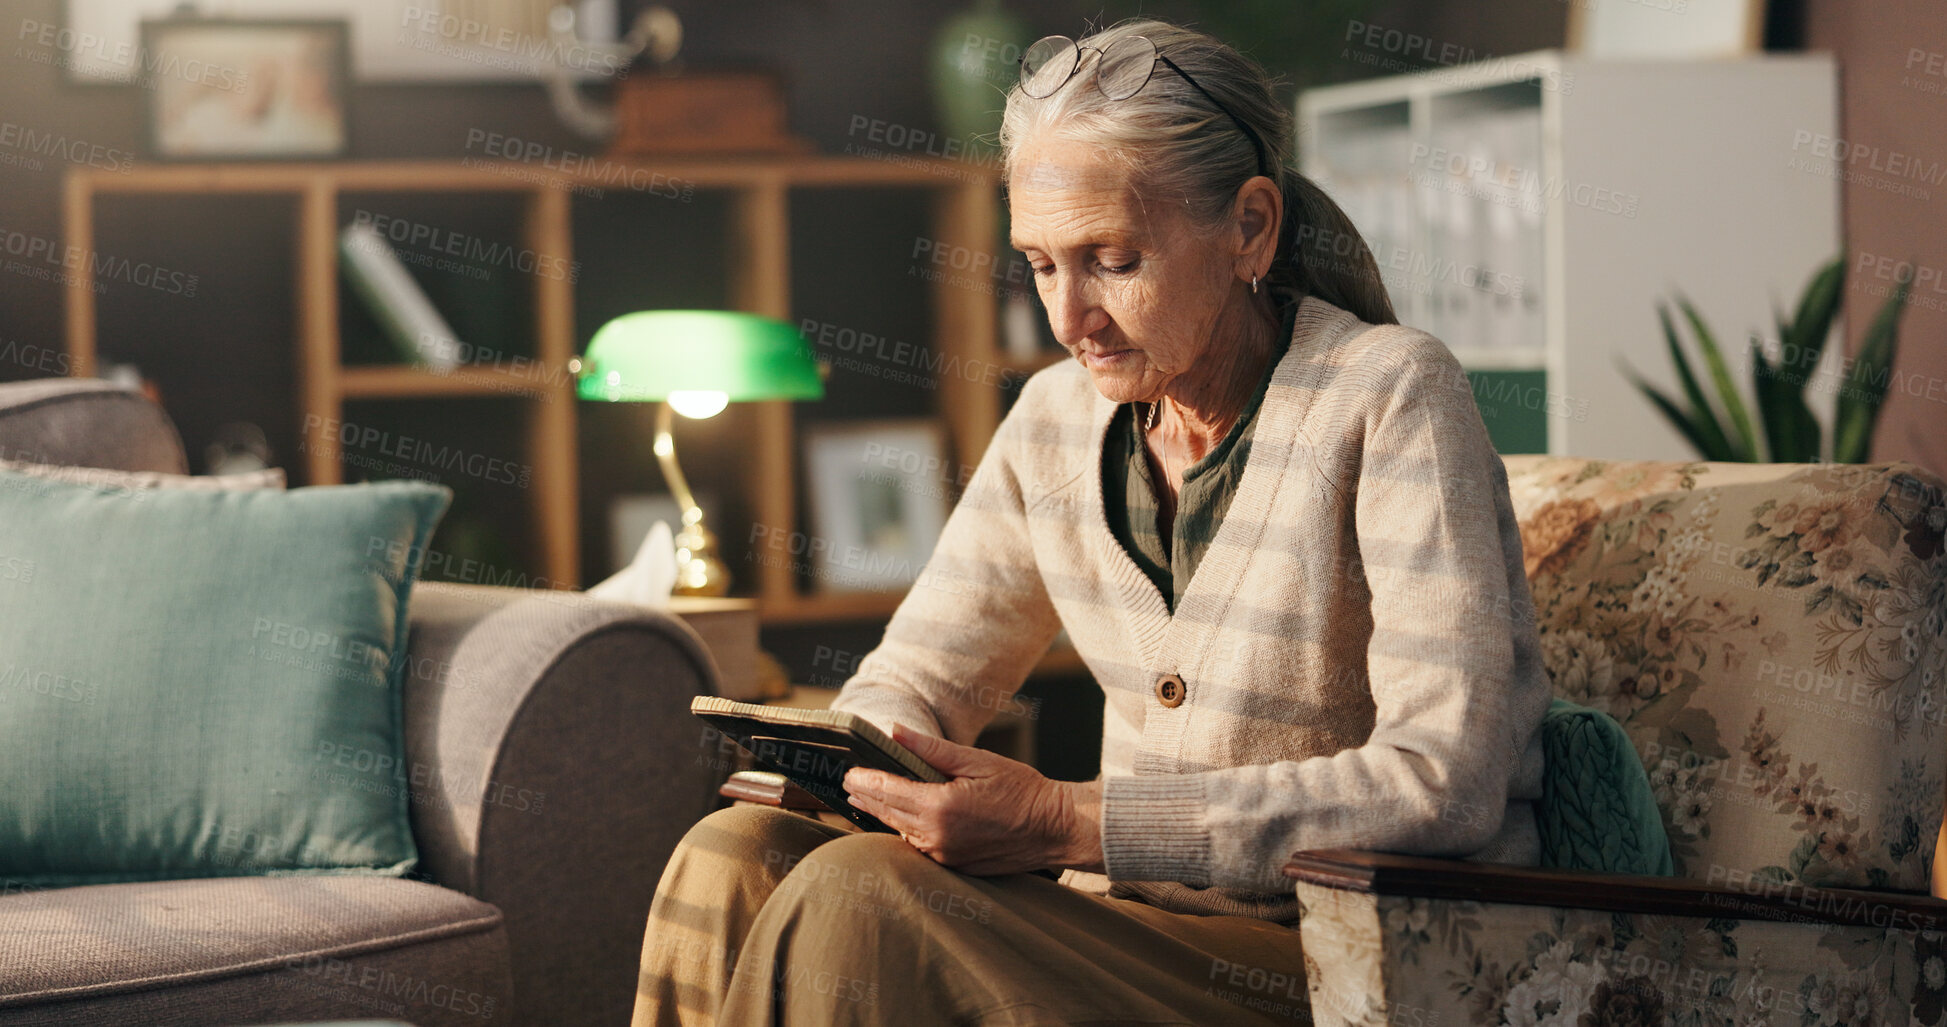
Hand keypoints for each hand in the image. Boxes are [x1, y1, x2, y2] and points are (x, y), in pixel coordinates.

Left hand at [843, 725, 1103, 876]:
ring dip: (883, 816)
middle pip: (889, 814)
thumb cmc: (1021, 790)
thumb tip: (896, 732)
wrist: (1054, 828)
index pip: (889, 792)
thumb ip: (932, 750)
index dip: (865, 781)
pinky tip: (900, 821)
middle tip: (849, 785)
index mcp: (940, 806)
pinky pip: (920, 847)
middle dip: (866, 798)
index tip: (849, 773)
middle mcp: (937, 836)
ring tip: (866, 800)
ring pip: (902, 833)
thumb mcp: (977, 761)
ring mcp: (945, 855)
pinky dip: (906, 831)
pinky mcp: (954, 866)